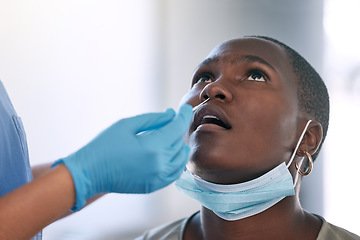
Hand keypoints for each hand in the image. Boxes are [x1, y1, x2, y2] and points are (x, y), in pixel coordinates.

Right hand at [53, 104, 192, 209]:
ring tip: (170, 137)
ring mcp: (158, 178)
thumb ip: (153, 119)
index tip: (186, 109)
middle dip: (177, 129)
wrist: (89, 173)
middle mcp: (159, 164)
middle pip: (180, 143)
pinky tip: (169, 154)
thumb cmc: (104, 146)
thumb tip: (171, 114)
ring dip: (179, 146)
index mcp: (152, 147)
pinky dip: (176, 162)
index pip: (177, 128)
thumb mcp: (126, 125)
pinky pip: (175, 173)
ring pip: (181, 159)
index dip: (183, 116)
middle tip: (169, 121)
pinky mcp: (154, 186)